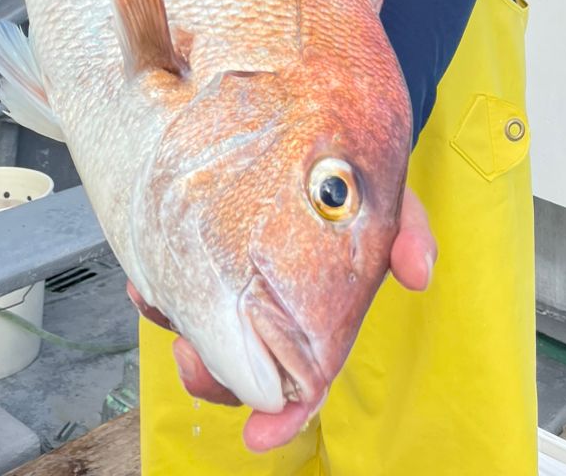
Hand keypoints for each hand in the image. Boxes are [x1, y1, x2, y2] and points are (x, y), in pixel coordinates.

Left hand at [129, 186, 435, 452]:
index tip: (260, 437)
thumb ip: (407, 233)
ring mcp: (232, 285)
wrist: (318, 129)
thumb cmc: (354, 177)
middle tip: (193, 357)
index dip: (285, 419)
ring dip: (177, 331)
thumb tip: (420, 274)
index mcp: (316, 315)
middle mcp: (271, 309)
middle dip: (211, 378)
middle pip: (239, 373)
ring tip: (161, 304)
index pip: (303, 386)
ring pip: (198, 337)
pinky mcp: (200, 256)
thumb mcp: (389, 200)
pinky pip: (169, 292)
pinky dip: (154, 295)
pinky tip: (145, 281)